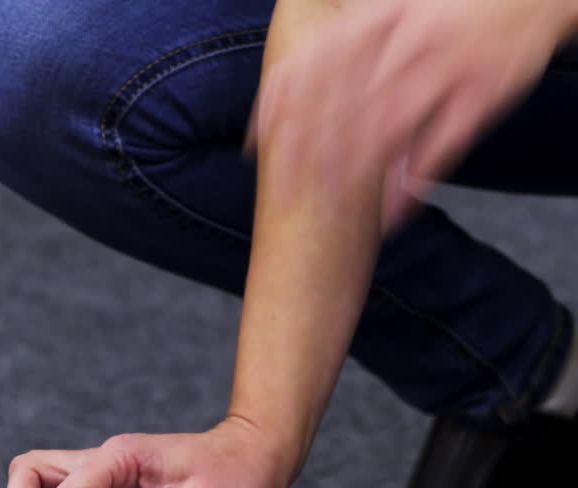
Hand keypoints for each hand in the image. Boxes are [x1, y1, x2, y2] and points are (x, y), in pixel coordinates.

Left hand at [252, 0, 575, 227]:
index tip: (257, 147)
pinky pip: (440, 147)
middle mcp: (405, 42)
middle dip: (309, 154)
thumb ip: (350, 43)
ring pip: (388, 128)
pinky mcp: (478, 96)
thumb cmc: (449, 10)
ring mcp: (442, 69)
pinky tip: (390, 219)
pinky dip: (413, 186)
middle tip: (285, 195)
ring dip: (355, 174)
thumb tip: (294, 76)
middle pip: (344, 104)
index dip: (280, 107)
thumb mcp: (394, 11)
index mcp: (378, 18)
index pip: (314, 63)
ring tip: (329, 211)